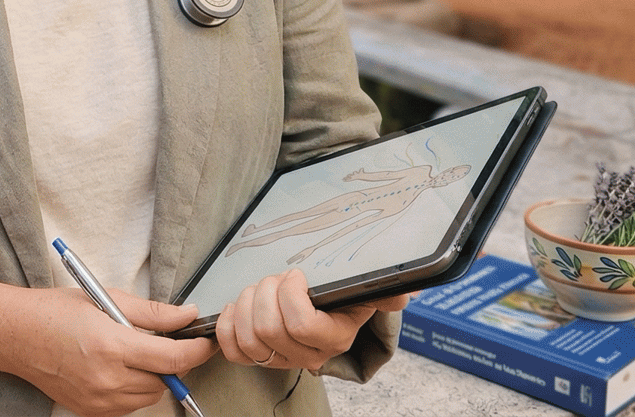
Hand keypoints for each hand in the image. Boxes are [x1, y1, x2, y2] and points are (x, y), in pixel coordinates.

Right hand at [0, 280, 214, 416]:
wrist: (15, 335)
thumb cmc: (54, 311)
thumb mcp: (105, 298)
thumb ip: (152, 311)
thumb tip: (186, 315)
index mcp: (111, 344)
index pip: (172, 358)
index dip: (196, 350)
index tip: (205, 342)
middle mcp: (106, 378)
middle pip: (164, 381)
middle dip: (172, 362)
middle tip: (164, 341)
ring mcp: (97, 400)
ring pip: (148, 397)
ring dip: (153, 377)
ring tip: (133, 352)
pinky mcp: (90, 411)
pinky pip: (128, 406)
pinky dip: (133, 390)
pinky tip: (118, 368)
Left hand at [214, 270, 409, 371]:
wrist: (324, 310)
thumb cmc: (339, 296)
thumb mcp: (364, 289)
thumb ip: (386, 290)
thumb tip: (406, 292)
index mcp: (335, 337)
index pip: (302, 325)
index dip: (290, 294)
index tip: (297, 275)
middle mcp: (309, 355)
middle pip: (270, 328)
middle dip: (266, 292)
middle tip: (275, 279)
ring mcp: (282, 359)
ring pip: (250, 338)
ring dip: (246, 304)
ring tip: (259, 289)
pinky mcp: (257, 358)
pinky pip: (234, 351)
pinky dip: (228, 325)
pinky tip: (236, 307)